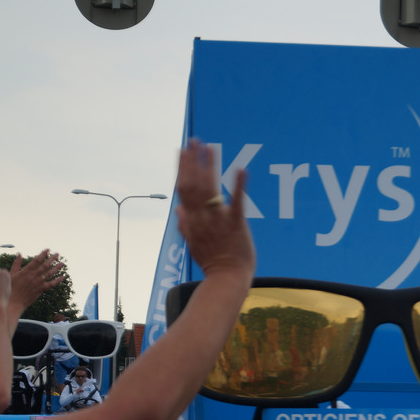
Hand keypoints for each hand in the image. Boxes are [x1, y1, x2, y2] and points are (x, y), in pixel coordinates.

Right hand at [8, 250, 63, 320]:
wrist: (13, 301)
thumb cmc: (10, 287)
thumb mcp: (11, 274)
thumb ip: (16, 264)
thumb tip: (20, 254)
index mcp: (25, 271)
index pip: (36, 260)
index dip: (43, 254)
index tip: (48, 250)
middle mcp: (33, 276)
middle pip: (45, 265)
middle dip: (52, 259)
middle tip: (58, 254)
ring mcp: (38, 283)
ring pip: (49, 274)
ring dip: (56, 268)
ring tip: (62, 263)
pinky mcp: (40, 290)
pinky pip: (51, 284)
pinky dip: (57, 281)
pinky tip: (62, 277)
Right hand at [175, 140, 255, 282]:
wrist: (227, 279)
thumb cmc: (213, 262)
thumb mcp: (193, 244)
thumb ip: (185, 225)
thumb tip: (178, 209)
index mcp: (193, 220)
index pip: (184, 189)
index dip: (183, 169)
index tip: (182, 151)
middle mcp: (203, 217)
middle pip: (194, 184)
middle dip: (193, 161)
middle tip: (193, 141)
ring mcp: (219, 220)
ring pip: (211, 189)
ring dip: (210, 166)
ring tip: (210, 147)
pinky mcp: (237, 225)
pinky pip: (238, 203)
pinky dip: (239, 186)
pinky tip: (241, 169)